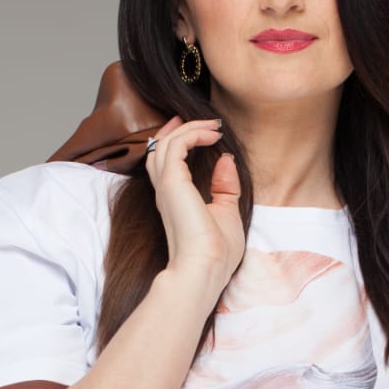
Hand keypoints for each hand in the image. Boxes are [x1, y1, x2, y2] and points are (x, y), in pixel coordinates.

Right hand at [146, 115, 244, 293]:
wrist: (205, 268)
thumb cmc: (216, 252)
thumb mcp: (227, 213)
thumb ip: (225, 186)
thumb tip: (225, 159)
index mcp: (175, 200)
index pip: (166, 164)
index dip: (178, 142)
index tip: (198, 130)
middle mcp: (166, 191)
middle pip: (161, 148)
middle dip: (179, 129)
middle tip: (203, 120)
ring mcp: (166, 186)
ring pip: (166, 142)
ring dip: (190, 128)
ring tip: (213, 125)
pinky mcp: (172, 182)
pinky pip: (176, 145)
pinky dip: (193, 134)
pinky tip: (212, 136)